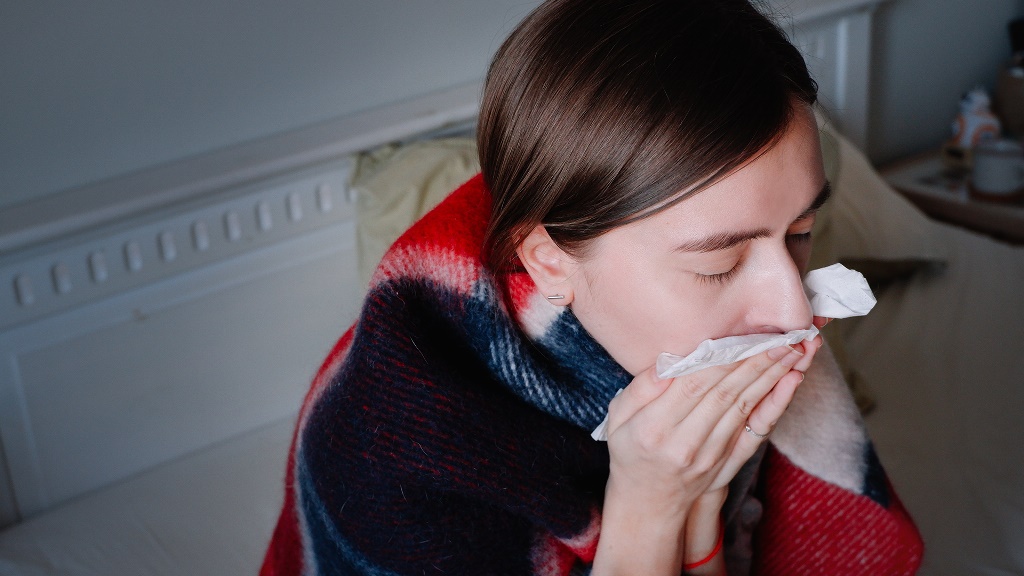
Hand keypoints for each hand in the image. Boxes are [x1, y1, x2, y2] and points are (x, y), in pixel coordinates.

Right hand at [603, 341, 813, 514]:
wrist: (647, 504)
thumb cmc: (631, 451)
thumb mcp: (618, 418)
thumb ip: (641, 388)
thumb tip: (670, 361)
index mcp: (654, 428)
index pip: (694, 386)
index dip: (723, 359)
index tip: (744, 334)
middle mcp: (685, 444)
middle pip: (726, 394)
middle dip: (756, 362)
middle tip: (782, 335)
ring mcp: (711, 456)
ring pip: (745, 407)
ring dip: (771, 376)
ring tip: (792, 349)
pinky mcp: (728, 464)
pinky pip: (756, 430)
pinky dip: (776, 405)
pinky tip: (790, 382)